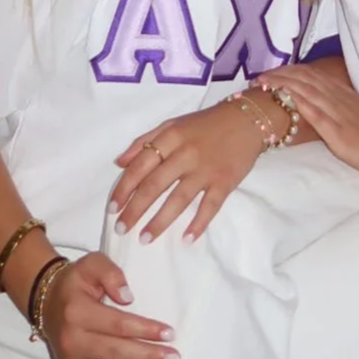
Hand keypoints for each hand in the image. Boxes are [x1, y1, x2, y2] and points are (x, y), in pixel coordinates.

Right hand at [41, 251, 178, 358]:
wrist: (45, 298)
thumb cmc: (76, 281)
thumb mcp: (92, 264)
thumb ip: (111, 274)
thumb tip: (128, 297)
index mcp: (79, 311)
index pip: (118, 324)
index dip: (145, 329)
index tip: (170, 333)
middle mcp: (72, 339)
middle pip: (114, 353)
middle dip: (146, 358)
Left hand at [110, 98, 267, 243]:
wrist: (246, 119)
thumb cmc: (205, 124)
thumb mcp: (172, 124)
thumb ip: (144, 141)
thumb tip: (119, 163)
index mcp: (170, 137)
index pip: (140, 166)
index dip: (124, 189)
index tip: (112, 209)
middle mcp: (185, 154)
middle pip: (154, 185)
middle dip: (135, 210)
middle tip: (121, 230)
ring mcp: (206, 169)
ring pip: (178, 199)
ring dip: (160, 221)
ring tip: (144, 238)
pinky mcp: (225, 182)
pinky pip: (210, 206)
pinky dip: (198, 223)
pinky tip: (186, 239)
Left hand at [258, 65, 358, 184]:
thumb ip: (346, 109)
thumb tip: (328, 107)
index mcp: (346, 97)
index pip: (314, 77)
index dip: (291, 73)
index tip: (273, 72)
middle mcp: (341, 100)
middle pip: (306, 80)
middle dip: (280, 76)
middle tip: (259, 77)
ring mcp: (340, 115)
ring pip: (307, 92)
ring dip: (282, 85)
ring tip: (263, 83)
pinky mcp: (340, 133)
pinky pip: (317, 114)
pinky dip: (299, 102)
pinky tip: (286, 96)